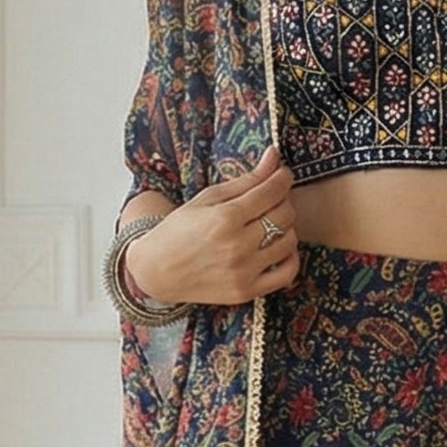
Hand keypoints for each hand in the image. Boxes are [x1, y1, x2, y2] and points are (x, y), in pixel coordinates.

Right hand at [126, 147, 299, 304]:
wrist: (157, 271)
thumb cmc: (179, 230)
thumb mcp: (207, 198)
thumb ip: (246, 180)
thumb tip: (275, 155)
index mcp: (225, 218)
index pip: (272, 191)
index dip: (283, 178)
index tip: (283, 175)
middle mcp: (237, 245)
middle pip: (284, 215)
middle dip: (283, 201)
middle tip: (272, 199)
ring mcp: (243, 271)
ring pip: (289, 241)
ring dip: (286, 228)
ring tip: (269, 223)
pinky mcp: (247, 291)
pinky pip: (287, 274)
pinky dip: (290, 258)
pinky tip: (278, 248)